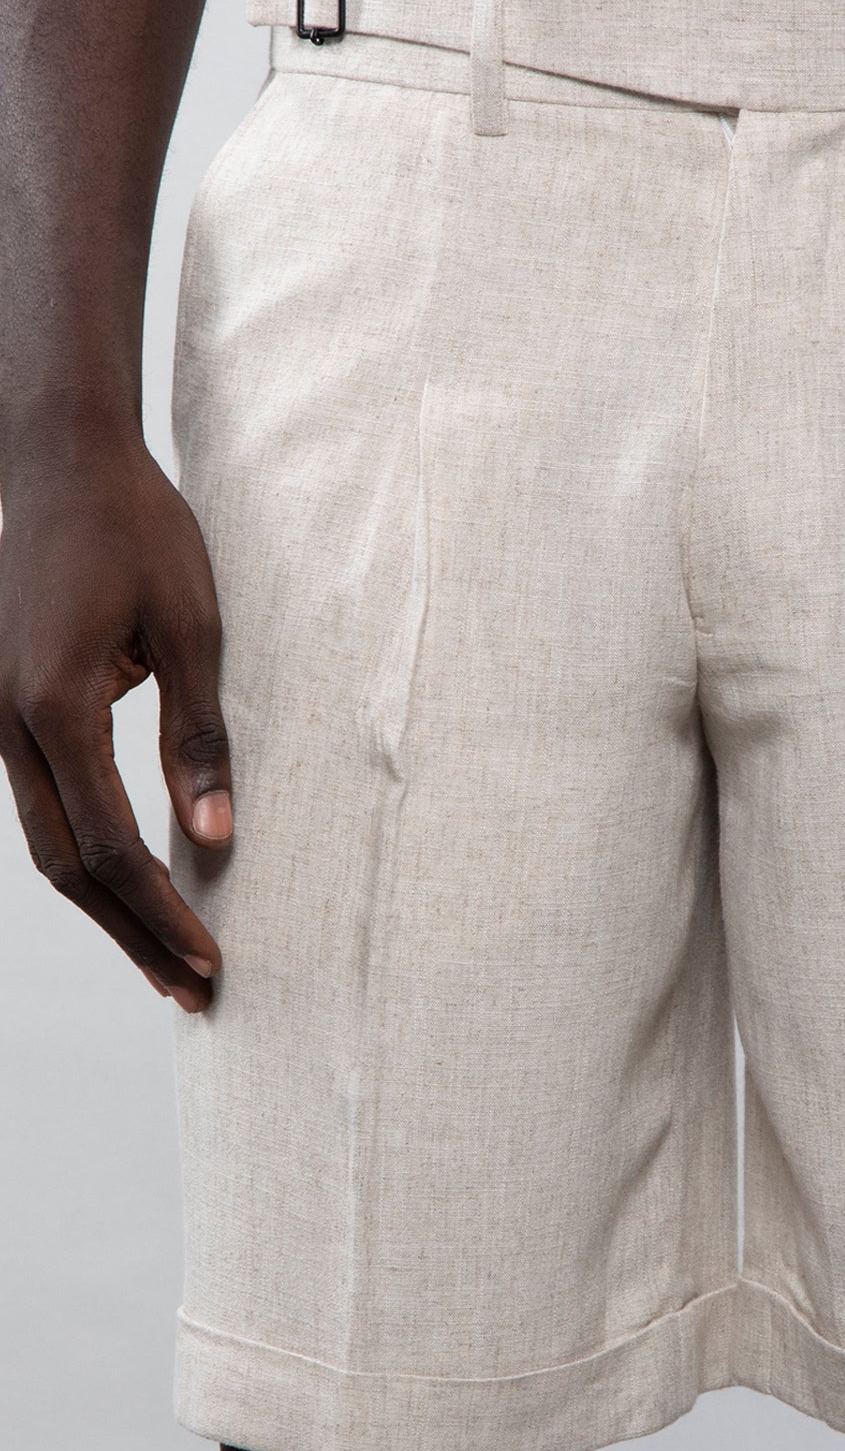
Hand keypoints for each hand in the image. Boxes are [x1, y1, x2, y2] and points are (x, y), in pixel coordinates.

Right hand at [0, 435, 231, 1010]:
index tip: (212, 958)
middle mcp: (8, 723)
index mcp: (56, 704)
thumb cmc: (137, 529)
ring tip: (166, 959)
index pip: (108, 845)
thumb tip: (218, 834)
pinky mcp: (7, 709)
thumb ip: (201, 735)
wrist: (60, 460)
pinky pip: (41, 804)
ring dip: (105, 905)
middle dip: (131, 932)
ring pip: (43, 843)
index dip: (160, 911)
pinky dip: (84, 855)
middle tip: (192, 990)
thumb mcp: (193, 626)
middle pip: (64, 866)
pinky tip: (130, 885)